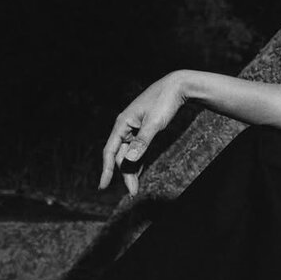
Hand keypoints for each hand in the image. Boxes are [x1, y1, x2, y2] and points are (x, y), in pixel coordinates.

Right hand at [98, 72, 186, 195]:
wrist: (177, 86)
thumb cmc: (164, 102)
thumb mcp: (154, 123)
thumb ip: (142, 141)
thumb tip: (130, 159)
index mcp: (122, 123)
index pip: (110, 151)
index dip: (106, 170)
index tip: (103, 186)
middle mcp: (125, 127)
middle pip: (121, 156)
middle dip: (125, 174)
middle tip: (133, 192)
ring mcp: (134, 128)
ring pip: (130, 154)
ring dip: (132, 170)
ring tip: (135, 188)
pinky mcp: (144, 130)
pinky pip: (138, 149)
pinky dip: (138, 161)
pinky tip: (139, 172)